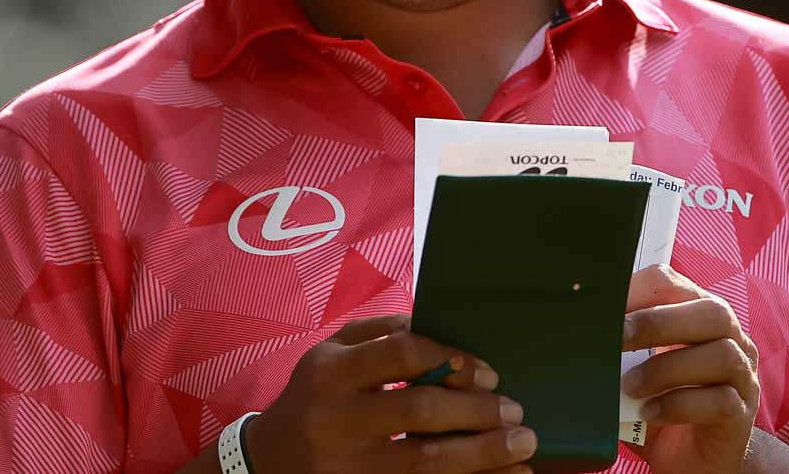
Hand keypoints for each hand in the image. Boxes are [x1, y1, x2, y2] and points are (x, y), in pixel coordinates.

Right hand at [243, 314, 535, 473]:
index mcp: (331, 371)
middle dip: (478, 412)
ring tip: (521, 447)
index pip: (404, 354)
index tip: (489, 374)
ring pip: (426, 461)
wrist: (268, 462)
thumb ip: (378, 334)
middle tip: (515, 413)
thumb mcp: (329, 354)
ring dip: (483, 455)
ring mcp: (346, 464)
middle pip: (420, 411)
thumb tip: (439, 329)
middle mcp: (335, 417)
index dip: (454, 361)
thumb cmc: (312, 398)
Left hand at [620, 265, 758, 473]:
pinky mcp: (742, 415)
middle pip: (712, 312)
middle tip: (617, 339)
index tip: (605, 310)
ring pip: (721, 355)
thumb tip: (581, 332)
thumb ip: (620, 349)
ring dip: (666, 368)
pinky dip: (678, 405)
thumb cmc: (658, 404)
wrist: (690, 460)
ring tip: (630, 387)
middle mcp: (732, 340)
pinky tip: (650, 414)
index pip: (674, 284)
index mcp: (699, 316)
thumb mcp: (635, 370)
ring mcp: (744, 378)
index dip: (638, 291)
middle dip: (657, 322)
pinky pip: (720, 402)